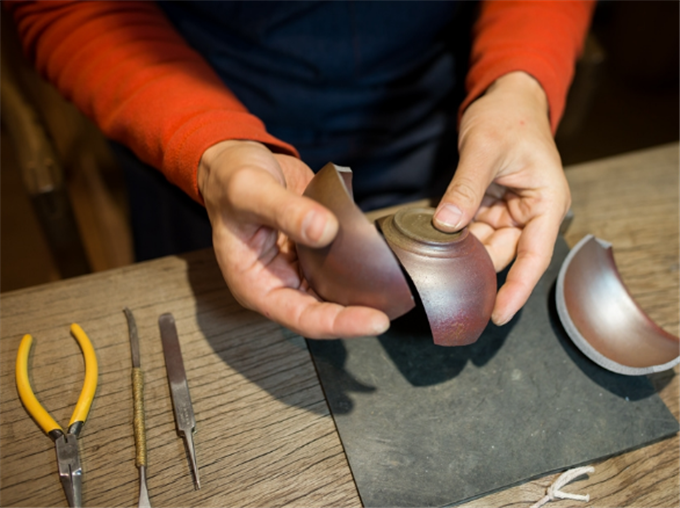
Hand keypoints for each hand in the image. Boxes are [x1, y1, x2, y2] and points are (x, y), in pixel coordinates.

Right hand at [198, 140, 389, 337]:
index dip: (338, 324)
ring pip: (335, 292)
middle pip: (323, 311)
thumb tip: (325, 230)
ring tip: (394, 290)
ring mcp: (299, 268)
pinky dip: (361, 265)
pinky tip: (384, 263)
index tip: (374, 321)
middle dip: (357, 313)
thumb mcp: (250, 191)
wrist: (239, 161)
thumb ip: (286, 211)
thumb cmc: (231, 182)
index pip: (301, 317)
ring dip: (362, 293)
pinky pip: (341, 265)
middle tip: (391, 306)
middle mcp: (279, 282)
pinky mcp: (315, 251)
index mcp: (255, 283)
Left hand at [433, 71, 570, 325]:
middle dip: (477, 267)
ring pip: (485, 245)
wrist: (504, 98)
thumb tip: (448, 225)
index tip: (497, 314)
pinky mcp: (490, 208)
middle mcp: (530, 213)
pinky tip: (433, 240)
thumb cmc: (508, 117)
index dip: (517, 289)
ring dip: (461, 251)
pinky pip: (471, 230)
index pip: (535, 256)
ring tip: (433, 258)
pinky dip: (454, 235)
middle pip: (505, 254)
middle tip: (443, 280)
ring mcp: (509, 212)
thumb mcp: (485, 148)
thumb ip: (467, 188)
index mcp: (546, 202)